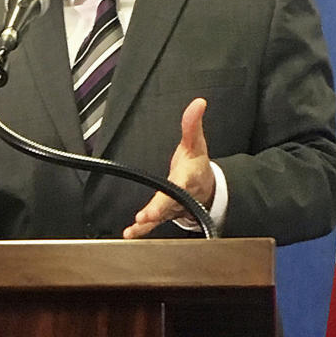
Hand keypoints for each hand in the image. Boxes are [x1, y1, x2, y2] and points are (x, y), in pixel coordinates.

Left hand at [123, 98, 215, 238]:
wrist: (206, 189)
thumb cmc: (197, 165)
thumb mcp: (196, 143)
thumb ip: (192, 124)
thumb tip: (198, 103)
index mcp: (188, 177)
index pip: (183, 181)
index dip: (178, 186)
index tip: (173, 188)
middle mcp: (181, 195)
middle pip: (170, 203)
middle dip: (159, 209)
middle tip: (146, 216)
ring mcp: (172, 207)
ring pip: (161, 216)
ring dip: (148, 222)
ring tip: (135, 228)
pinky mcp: (164, 214)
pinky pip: (153, 223)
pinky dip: (142, 230)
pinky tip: (130, 233)